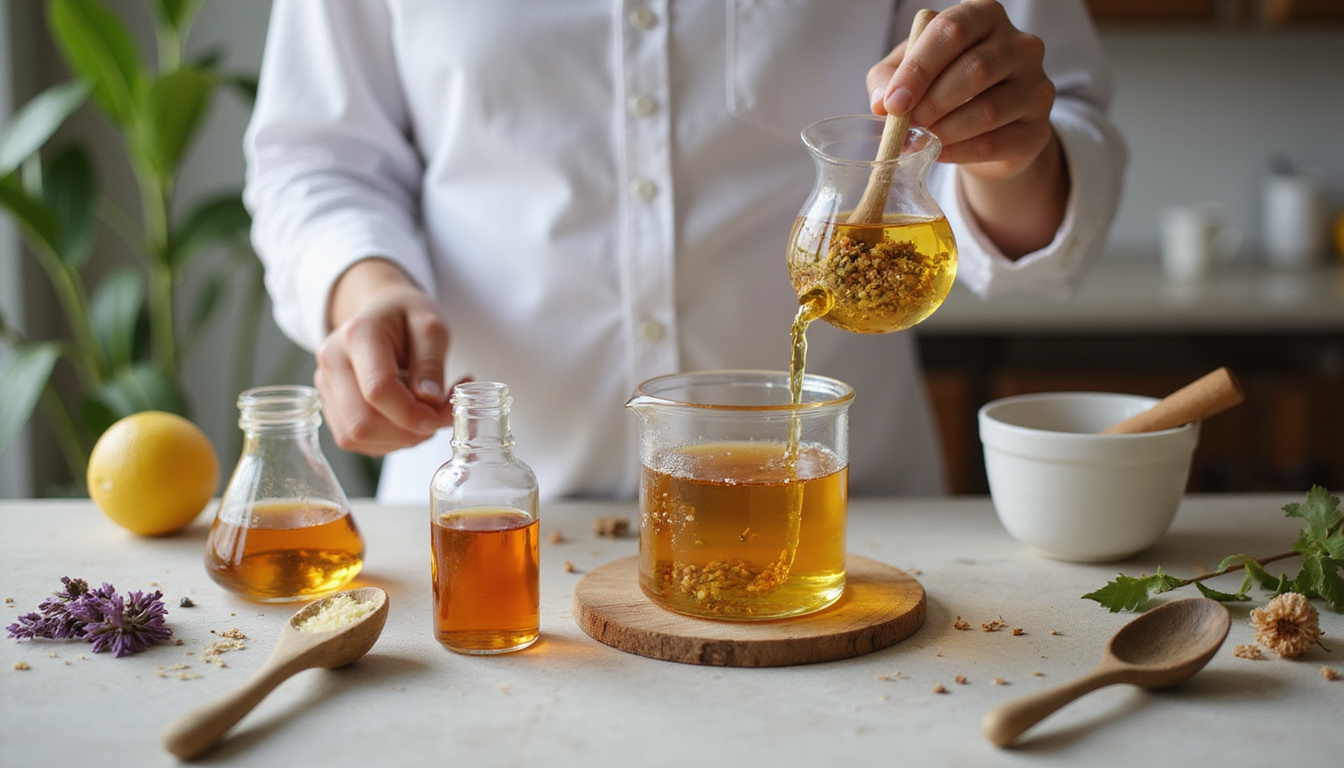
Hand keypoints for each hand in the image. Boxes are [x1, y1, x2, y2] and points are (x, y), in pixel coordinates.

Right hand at [315, 259, 457, 455]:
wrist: (378, 308)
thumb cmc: (406, 315)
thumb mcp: (432, 327)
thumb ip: (432, 364)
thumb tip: (428, 402)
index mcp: (357, 335)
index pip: (378, 390)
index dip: (412, 413)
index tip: (440, 413)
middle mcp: (332, 361)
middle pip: (362, 422)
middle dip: (407, 432)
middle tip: (437, 418)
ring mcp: (326, 385)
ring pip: (356, 436)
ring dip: (399, 439)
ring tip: (423, 416)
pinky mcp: (329, 404)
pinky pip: (355, 439)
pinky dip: (387, 439)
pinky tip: (405, 420)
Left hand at [867, 1, 1066, 255]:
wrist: (984, 132)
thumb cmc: (942, 88)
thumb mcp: (909, 75)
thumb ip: (888, 79)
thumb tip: (882, 102)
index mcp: (984, 16)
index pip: (952, 30)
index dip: (919, 68)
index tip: (895, 102)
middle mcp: (1020, 45)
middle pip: (975, 69)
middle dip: (932, 102)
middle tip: (906, 126)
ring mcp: (1036, 86)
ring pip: (988, 110)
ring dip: (945, 130)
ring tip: (920, 141)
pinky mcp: (1038, 129)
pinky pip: (995, 143)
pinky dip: (959, 152)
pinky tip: (938, 154)